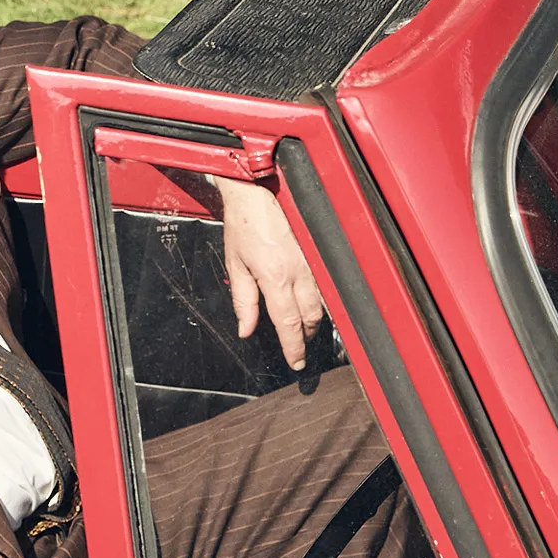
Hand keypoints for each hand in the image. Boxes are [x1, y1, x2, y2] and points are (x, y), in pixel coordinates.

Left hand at [216, 176, 323, 369]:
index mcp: (276, 277)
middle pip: (311, 317)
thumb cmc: (243, 226)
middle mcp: (298, 272)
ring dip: (312, 320)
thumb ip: (244, 302)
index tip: (296, 362)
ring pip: (321, 303)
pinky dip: (318, 302)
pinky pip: (322, 287)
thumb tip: (246, 330)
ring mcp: (311, 263)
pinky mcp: (316, 256)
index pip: (289, 323)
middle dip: (304, 336)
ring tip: (301, 330)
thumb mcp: (235, 267)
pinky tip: (309, 306)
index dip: (294, 347)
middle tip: (296, 347)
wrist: (257, 195)